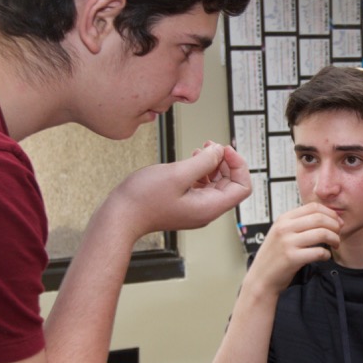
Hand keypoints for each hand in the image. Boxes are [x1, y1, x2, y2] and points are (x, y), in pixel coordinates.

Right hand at [108, 141, 251, 237]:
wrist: (119, 216)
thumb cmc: (143, 200)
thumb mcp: (177, 174)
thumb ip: (203, 162)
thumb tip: (219, 151)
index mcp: (210, 207)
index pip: (242, 187)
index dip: (239, 165)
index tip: (225, 149)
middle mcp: (206, 210)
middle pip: (231, 184)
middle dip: (226, 162)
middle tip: (212, 145)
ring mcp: (195, 208)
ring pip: (217, 183)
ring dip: (213, 164)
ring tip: (202, 149)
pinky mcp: (184, 204)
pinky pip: (202, 186)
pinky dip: (201, 171)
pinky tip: (192, 159)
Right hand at [245, 203, 342, 293]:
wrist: (261, 278)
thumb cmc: (275, 257)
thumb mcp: (281, 233)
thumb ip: (299, 224)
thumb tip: (327, 218)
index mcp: (283, 219)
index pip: (313, 207)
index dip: (330, 213)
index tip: (337, 222)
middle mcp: (284, 228)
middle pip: (320, 218)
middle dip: (335, 226)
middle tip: (338, 234)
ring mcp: (287, 243)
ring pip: (322, 233)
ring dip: (334, 239)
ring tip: (335, 245)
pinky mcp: (291, 258)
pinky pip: (318, 252)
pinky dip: (327, 254)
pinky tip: (325, 257)